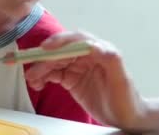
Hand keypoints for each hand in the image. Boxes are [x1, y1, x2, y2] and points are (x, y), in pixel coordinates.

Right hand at [25, 31, 147, 130]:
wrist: (127, 118)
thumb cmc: (127, 99)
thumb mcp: (121, 78)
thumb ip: (110, 58)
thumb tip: (93, 44)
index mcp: (99, 51)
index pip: (76, 40)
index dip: (60, 42)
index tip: (46, 48)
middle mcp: (86, 56)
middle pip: (61, 52)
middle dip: (44, 59)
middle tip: (31, 70)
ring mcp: (78, 67)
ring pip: (54, 63)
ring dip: (41, 69)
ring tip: (31, 80)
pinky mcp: (72, 79)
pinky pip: (54, 74)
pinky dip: (43, 78)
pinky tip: (37, 84)